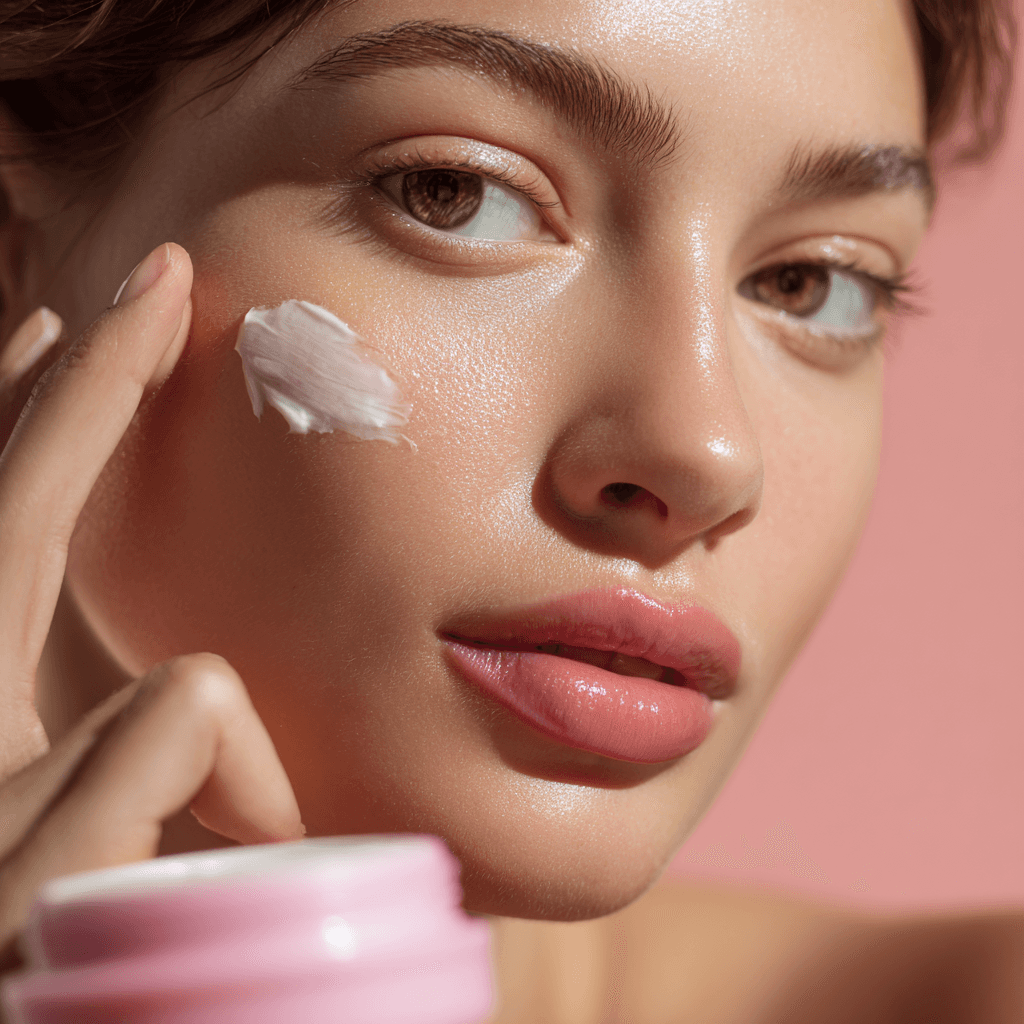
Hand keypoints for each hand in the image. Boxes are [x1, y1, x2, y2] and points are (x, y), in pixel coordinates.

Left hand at [0, 244, 303, 973]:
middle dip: (68, 363)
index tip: (168, 285)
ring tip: (56, 342)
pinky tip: (33, 490)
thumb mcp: (52, 895)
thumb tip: (205, 687)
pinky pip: (1, 559)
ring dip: (24, 410)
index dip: (110, 376)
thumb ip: (128, 778)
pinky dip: (12, 488)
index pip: (39, 481)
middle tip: (137, 287)